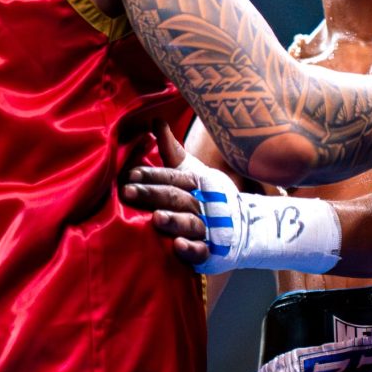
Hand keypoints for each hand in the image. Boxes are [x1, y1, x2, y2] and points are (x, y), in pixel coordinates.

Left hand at [124, 139, 339, 274]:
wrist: (242, 225)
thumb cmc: (207, 195)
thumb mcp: (191, 170)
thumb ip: (171, 149)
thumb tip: (155, 119)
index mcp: (198, 182)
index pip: (172, 177)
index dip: (152, 176)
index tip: (130, 175)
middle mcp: (203, 202)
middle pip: (176, 197)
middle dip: (153, 194)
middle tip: (128, 191)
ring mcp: (209, 227)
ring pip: (190, 223)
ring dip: (174, 220)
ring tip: (156, 218)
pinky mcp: (212, 251)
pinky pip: (202, 251)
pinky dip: (191, 249)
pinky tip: (178, 246)